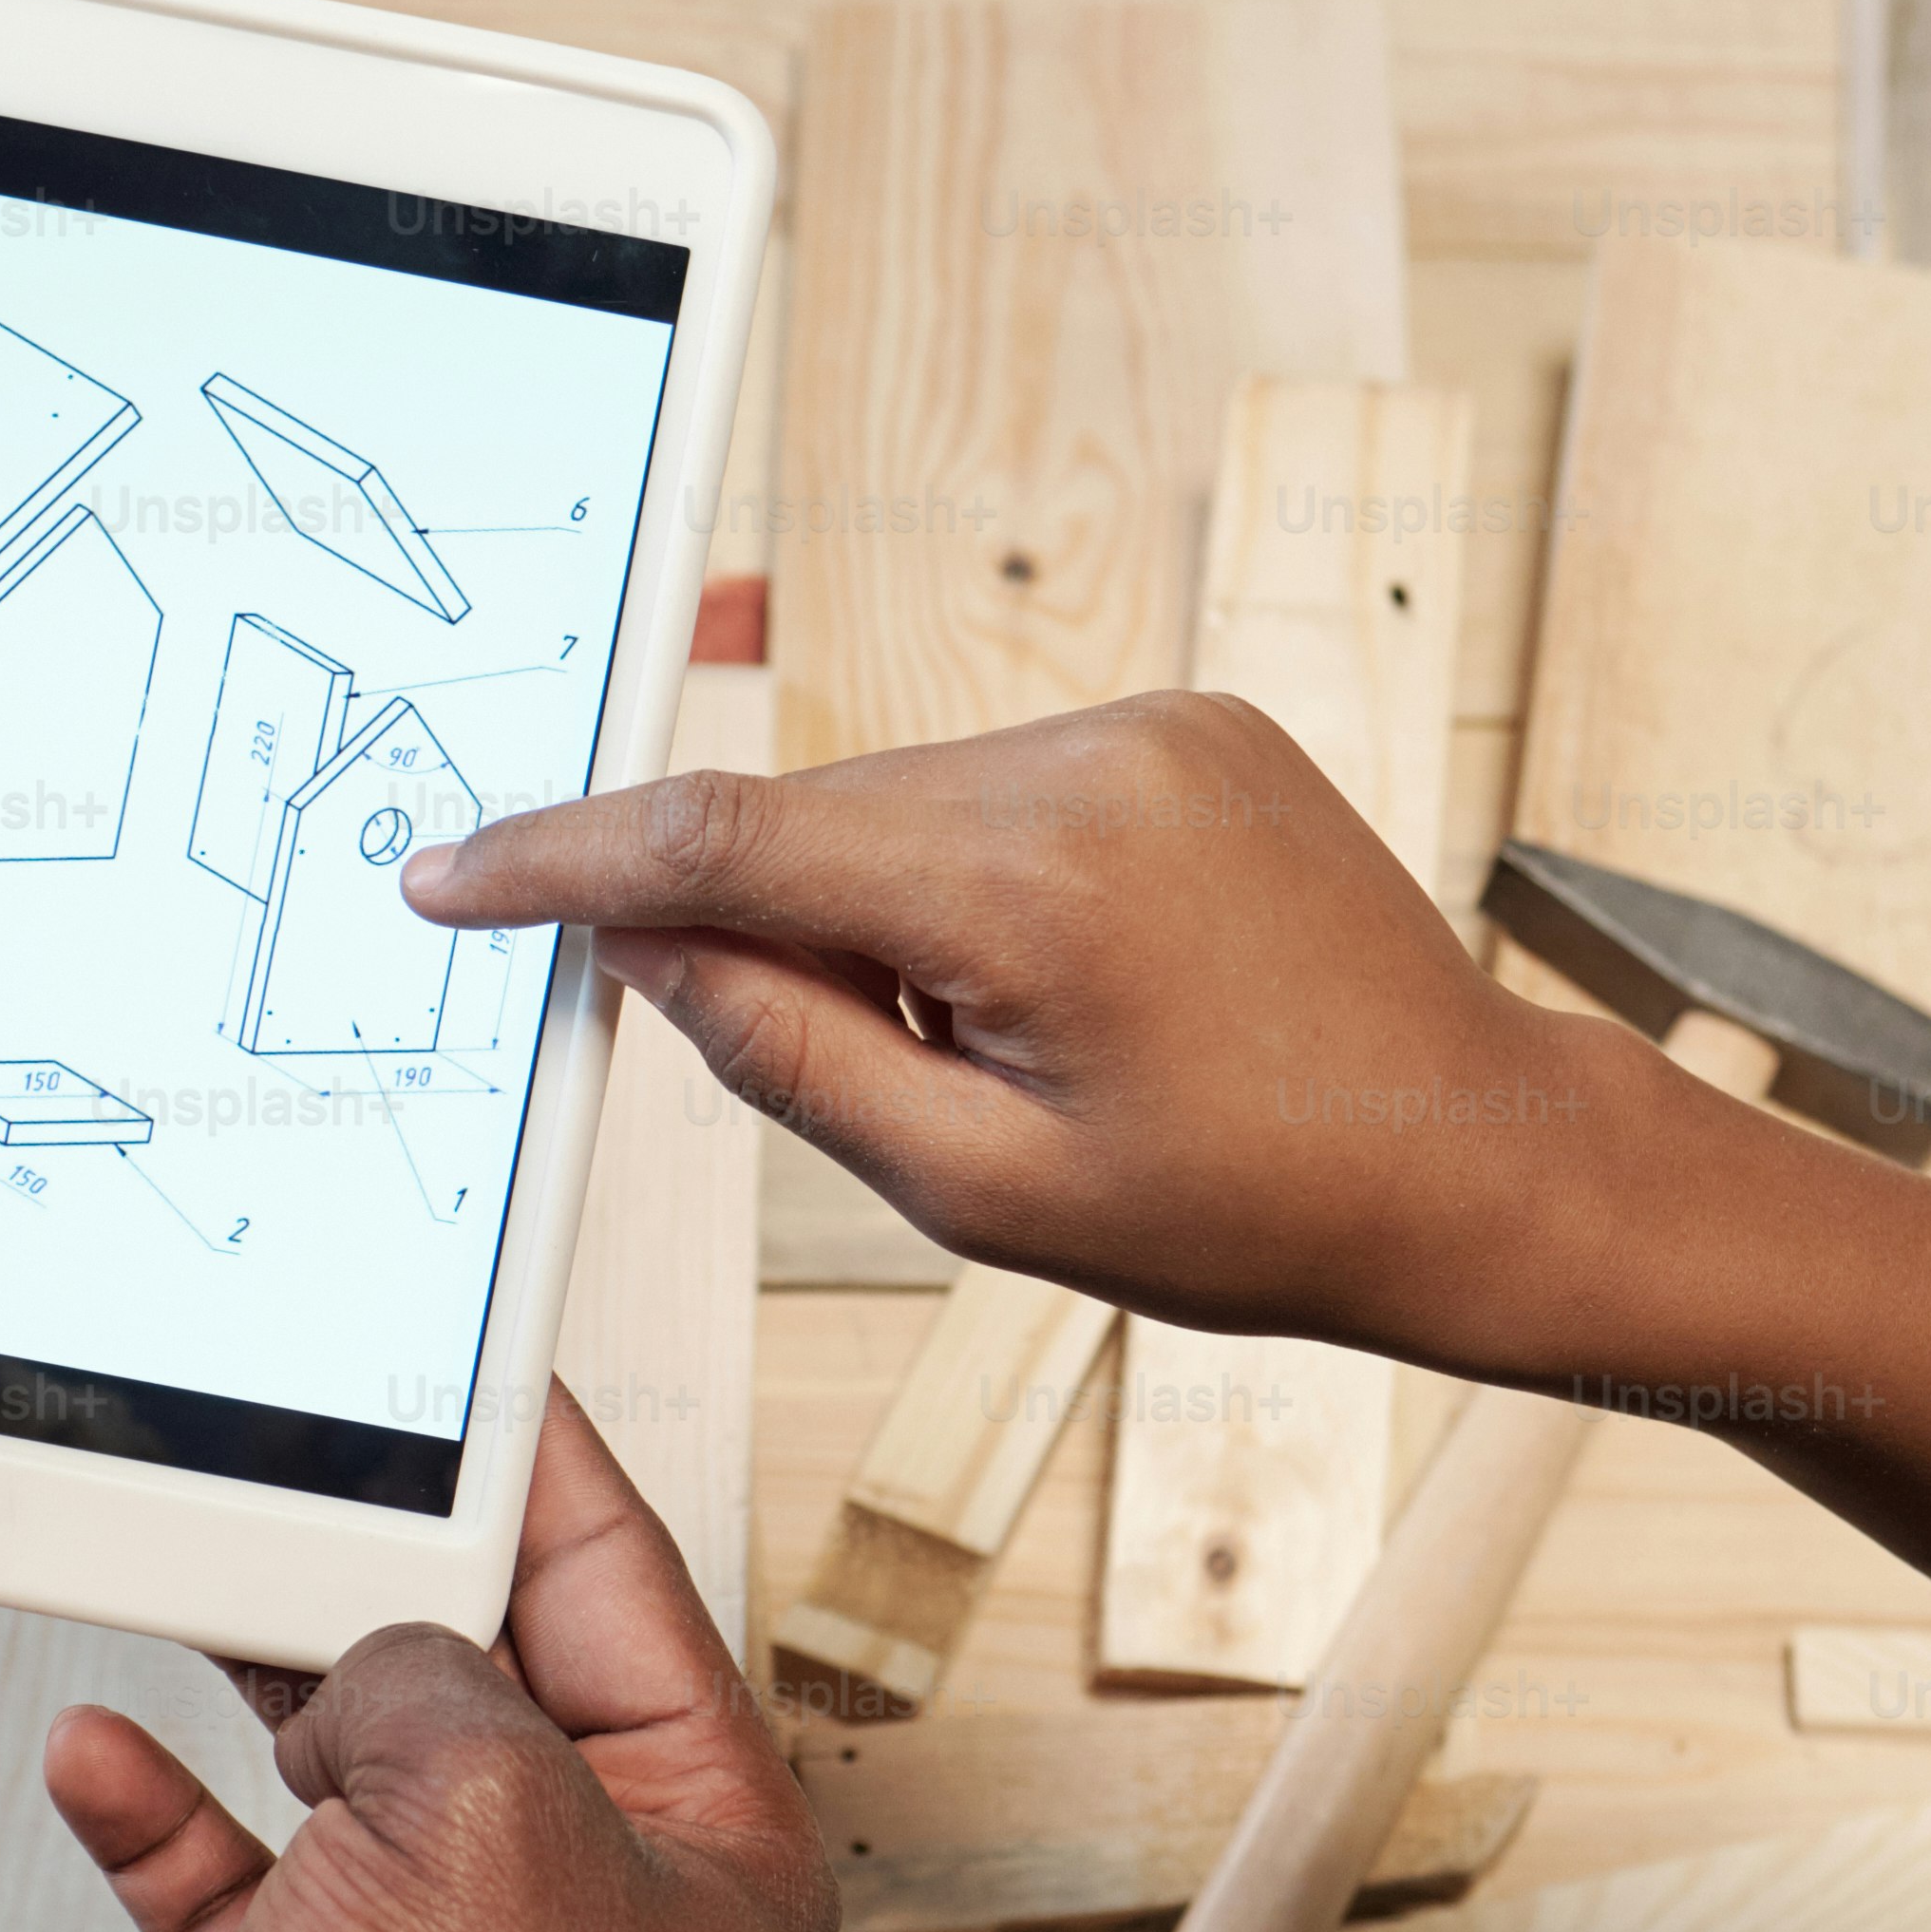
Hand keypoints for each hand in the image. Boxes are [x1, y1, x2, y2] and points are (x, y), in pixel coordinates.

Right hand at [37, 1387, 830, 1931]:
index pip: (629, 1590)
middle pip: (487, 1678)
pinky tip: (104, 1748)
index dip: (543, 1465)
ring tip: (197, 1580)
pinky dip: (168, 1818)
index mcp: (714, 1843)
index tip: (479, 1370)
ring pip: (353, 1780)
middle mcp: (598, 1914)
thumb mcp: (481, 1801)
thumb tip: (369, 1667)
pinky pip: (238, 1891)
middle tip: (305, 1466)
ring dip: (266, 1690)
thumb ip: (427, 1674)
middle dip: (387, 1578)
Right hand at [395, 693, 1568, 1352]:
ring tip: (1022, 1050)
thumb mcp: (982, 1192)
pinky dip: (967, 877)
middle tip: (881, 1075)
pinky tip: (1067, 987)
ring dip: (883, 910)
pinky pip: (995, 785)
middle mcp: (1087, 759)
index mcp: (1032, 883)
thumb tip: (639, 941)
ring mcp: (1148, 723)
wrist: (1476, 1159)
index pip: (725, 839)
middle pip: (812, 815)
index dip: (566, 858)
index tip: (454, 875)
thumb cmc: (1257, 1209)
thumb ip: (784, 1051)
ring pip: (898, 799)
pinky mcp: (1185, 722)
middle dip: (774, 930)